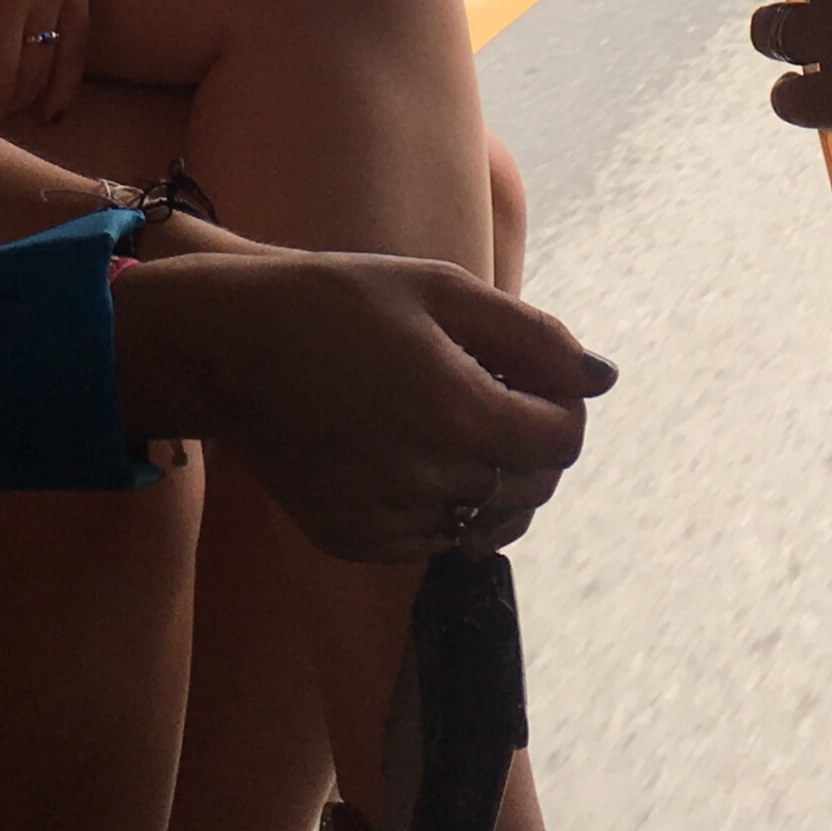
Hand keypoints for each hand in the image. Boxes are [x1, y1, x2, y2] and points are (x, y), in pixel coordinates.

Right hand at [115, 251, 611, 565]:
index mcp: (459, 411)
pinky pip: (431, 536)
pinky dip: (436, 503)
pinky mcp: (357, 540)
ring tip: (443, 422)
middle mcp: (430, 479)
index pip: (561, 442)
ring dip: (485, 477)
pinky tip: (401, 451)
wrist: (230, 349)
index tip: (535, 382)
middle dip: (527, 445)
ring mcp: (391, 519)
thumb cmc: (339, 301)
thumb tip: (601, 378)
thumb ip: (533, 336)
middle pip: (529, 487)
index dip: (563, 409)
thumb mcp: (441, 290)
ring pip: (483, 518)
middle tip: (490, 396)